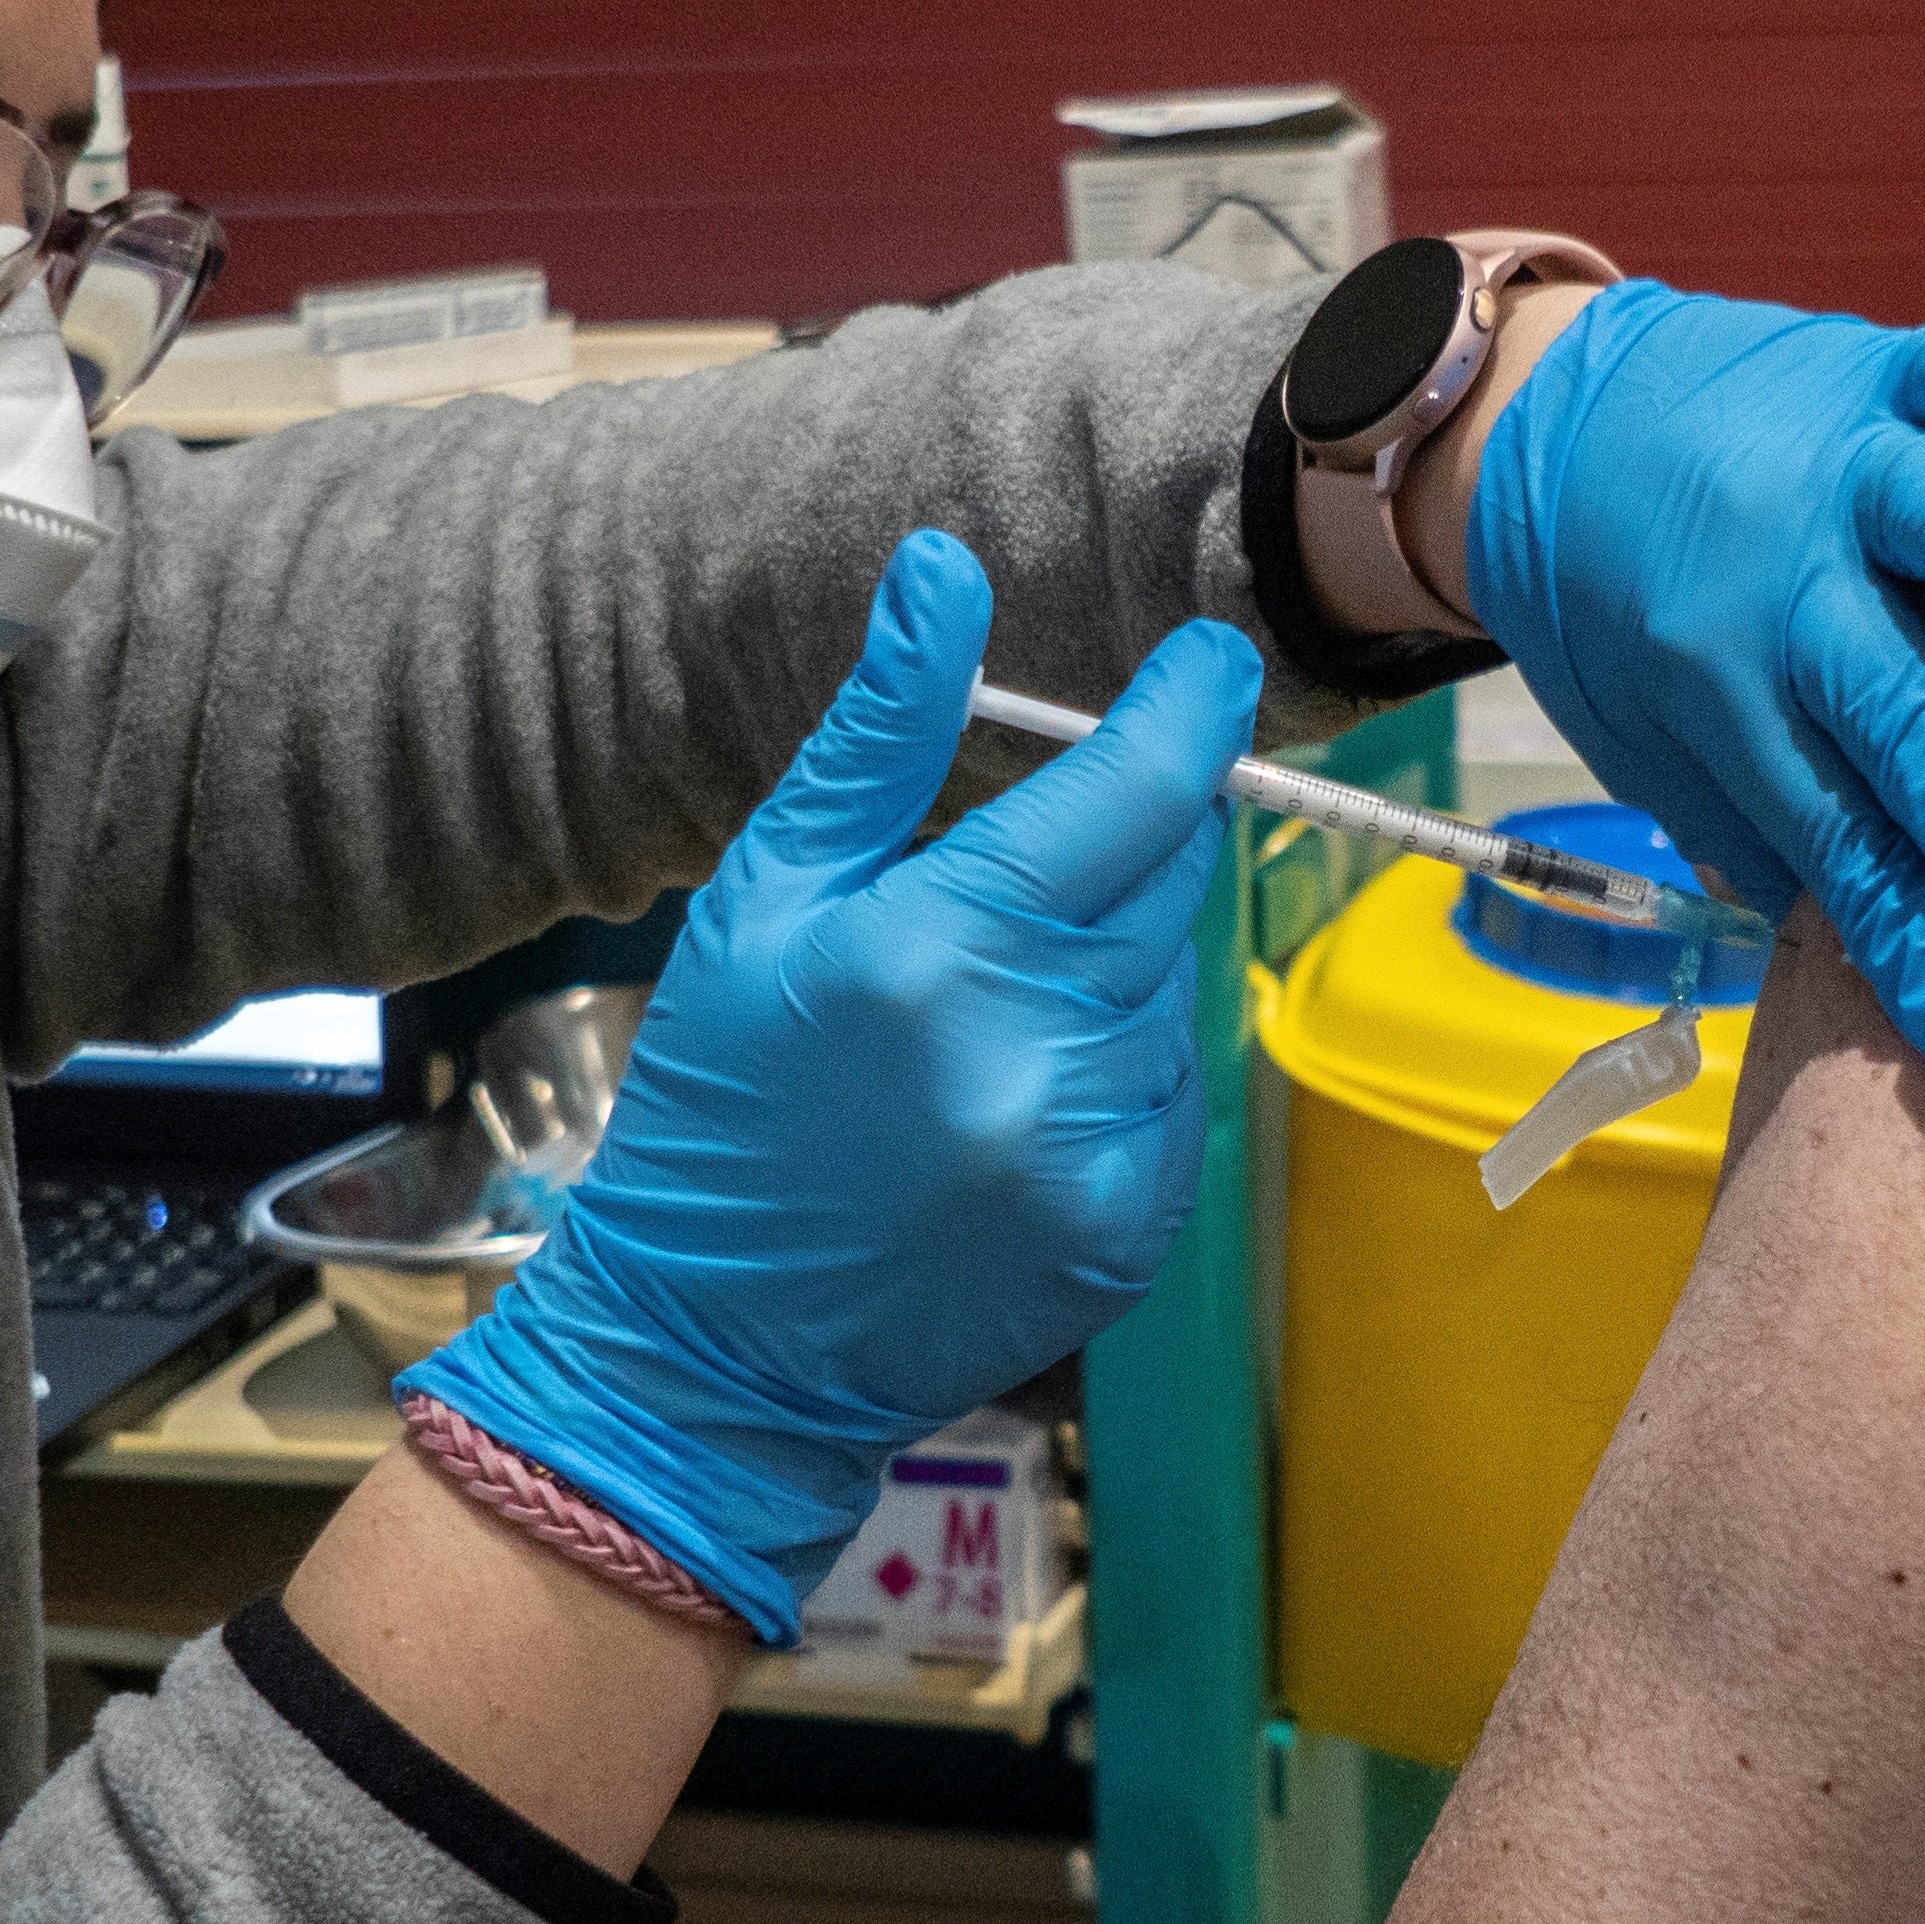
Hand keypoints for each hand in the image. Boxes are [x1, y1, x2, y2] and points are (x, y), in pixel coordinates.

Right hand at [407, 535, 1258, 1634]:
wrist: (714, 1351)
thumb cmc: (724, 1108)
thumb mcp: (764, 899)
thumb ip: (878, 737)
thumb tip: (944, 571)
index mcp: (940, 951)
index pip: (1134, 790)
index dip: (1189, 711)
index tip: (1210, 664)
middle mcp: (1039, 1054)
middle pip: (1169, 877)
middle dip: (1123, 843)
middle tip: (1021, 877)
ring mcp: (1097, 1154)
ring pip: (1172, 985)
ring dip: (1106, 969)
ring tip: (978, 1022)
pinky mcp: (1133, 1229)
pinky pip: (1172, 1089)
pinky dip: (1114, 1070)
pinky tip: (1008, 1101)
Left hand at [1458, 278, 1924, 1085]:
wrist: (1541, 422)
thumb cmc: (1625, 617)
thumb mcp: (1663, 747)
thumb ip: (1778, 829)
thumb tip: (1913, 954)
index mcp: (1722, 695)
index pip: (1837, 843)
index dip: (1917, 947)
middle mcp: (1782, 584)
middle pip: (1908, 723)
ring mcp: (1839, 467)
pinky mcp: (1875, 366)